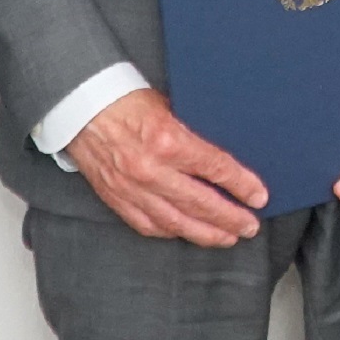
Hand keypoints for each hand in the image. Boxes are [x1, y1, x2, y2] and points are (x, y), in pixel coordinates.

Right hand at [68, 87, 268, 245]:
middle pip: (201, 203)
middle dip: (230, 217)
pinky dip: (172, 232)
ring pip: (177, 222)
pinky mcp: (118, 199)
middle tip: (250, 226)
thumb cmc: (125, 101)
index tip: (259, 196)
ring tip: (228, 237)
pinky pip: (149, 225)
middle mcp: (151, 170)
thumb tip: (220, 156)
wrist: (80, 109)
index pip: (216, 169)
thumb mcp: (168, 107)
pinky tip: (188, 233)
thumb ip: (192, 134)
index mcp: (167, 141)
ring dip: (206, 233)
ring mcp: (133, 189)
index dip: (241, 185)